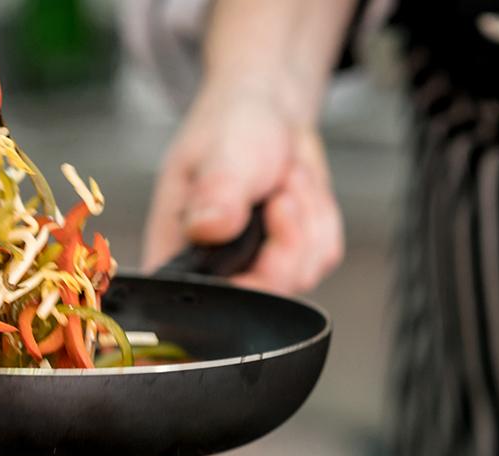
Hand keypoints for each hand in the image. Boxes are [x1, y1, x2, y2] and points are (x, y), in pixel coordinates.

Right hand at [143, 82, 343, 293]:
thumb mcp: (219, 152)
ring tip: (282, 180)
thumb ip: (216, 192)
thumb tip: (209, 228)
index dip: (245, 284)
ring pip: (302, 273)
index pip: (207, 302)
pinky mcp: (292, 260)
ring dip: (306, 216)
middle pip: (266, 294)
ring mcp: (255, 268)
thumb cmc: (228, 127)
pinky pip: (323, 256)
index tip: (264, 232)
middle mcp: (213, 270)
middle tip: (278, 193)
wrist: (265, 111)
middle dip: (287, 237)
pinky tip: (297, 191)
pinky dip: (321, 216)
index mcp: (175, 252)